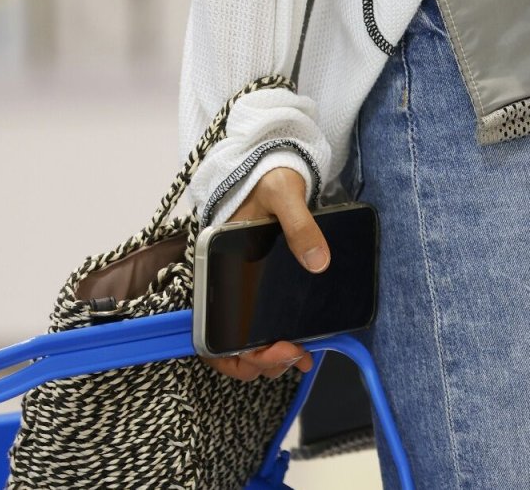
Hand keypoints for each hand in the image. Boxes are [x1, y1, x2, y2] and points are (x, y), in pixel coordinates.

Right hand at [203, 166, 326, 381]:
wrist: (273, 166)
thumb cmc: (268, 178)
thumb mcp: (283, 195)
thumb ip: (299, 225)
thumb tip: (318, 262)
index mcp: (217, 269)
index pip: (211, 330)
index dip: (238, 354)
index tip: (277, 351)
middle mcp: (226, 285)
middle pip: (228, 346)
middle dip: (260, 363)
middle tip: (298, 356)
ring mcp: (244, 289)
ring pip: (245, 342)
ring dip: (270, 359)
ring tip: (302, 356)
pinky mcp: (262, 286)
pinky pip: (262, 326)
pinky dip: (277, 344)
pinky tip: (302, 344)